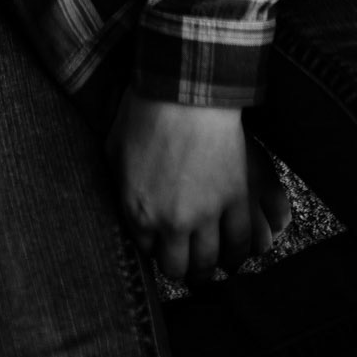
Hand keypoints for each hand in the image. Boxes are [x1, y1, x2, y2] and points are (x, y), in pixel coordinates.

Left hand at [106, 89, 290, 281]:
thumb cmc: (144, 111)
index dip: (155, 248)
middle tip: (188, 262)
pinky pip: (241, 239)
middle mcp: (171, 222)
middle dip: (182, 268)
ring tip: (213, 262)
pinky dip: (239, 250)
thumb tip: (128, 204)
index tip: (162, 242)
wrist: (185, 88)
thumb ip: (121, 187)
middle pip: (178, 267)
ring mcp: (206, 212)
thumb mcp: (114, 151)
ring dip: (211, 265)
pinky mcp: (236, 197)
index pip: (147, 251)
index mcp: (138, 212)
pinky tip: (237, 248)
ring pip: (211, 260)